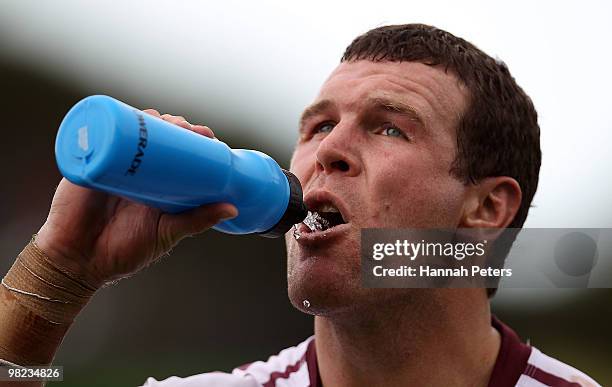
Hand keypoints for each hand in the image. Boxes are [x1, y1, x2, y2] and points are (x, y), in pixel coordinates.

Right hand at [36, 111, 237, 288]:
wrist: (78, 262)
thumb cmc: (124, 251)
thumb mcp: (168, 232)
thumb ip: (198, 220)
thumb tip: (232, 208)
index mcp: (154, 183)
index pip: (176, 153)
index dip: (192, 140)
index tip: (209, 137)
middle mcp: (134, 170)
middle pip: (156, 135)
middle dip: (176, 125)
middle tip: (191, 129)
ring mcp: (111, 164)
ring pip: (132, 130)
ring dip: (152, 118)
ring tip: (170, 122)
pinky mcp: (88, 163)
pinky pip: (99, 135)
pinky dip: (116, 119)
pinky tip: (135, 115)